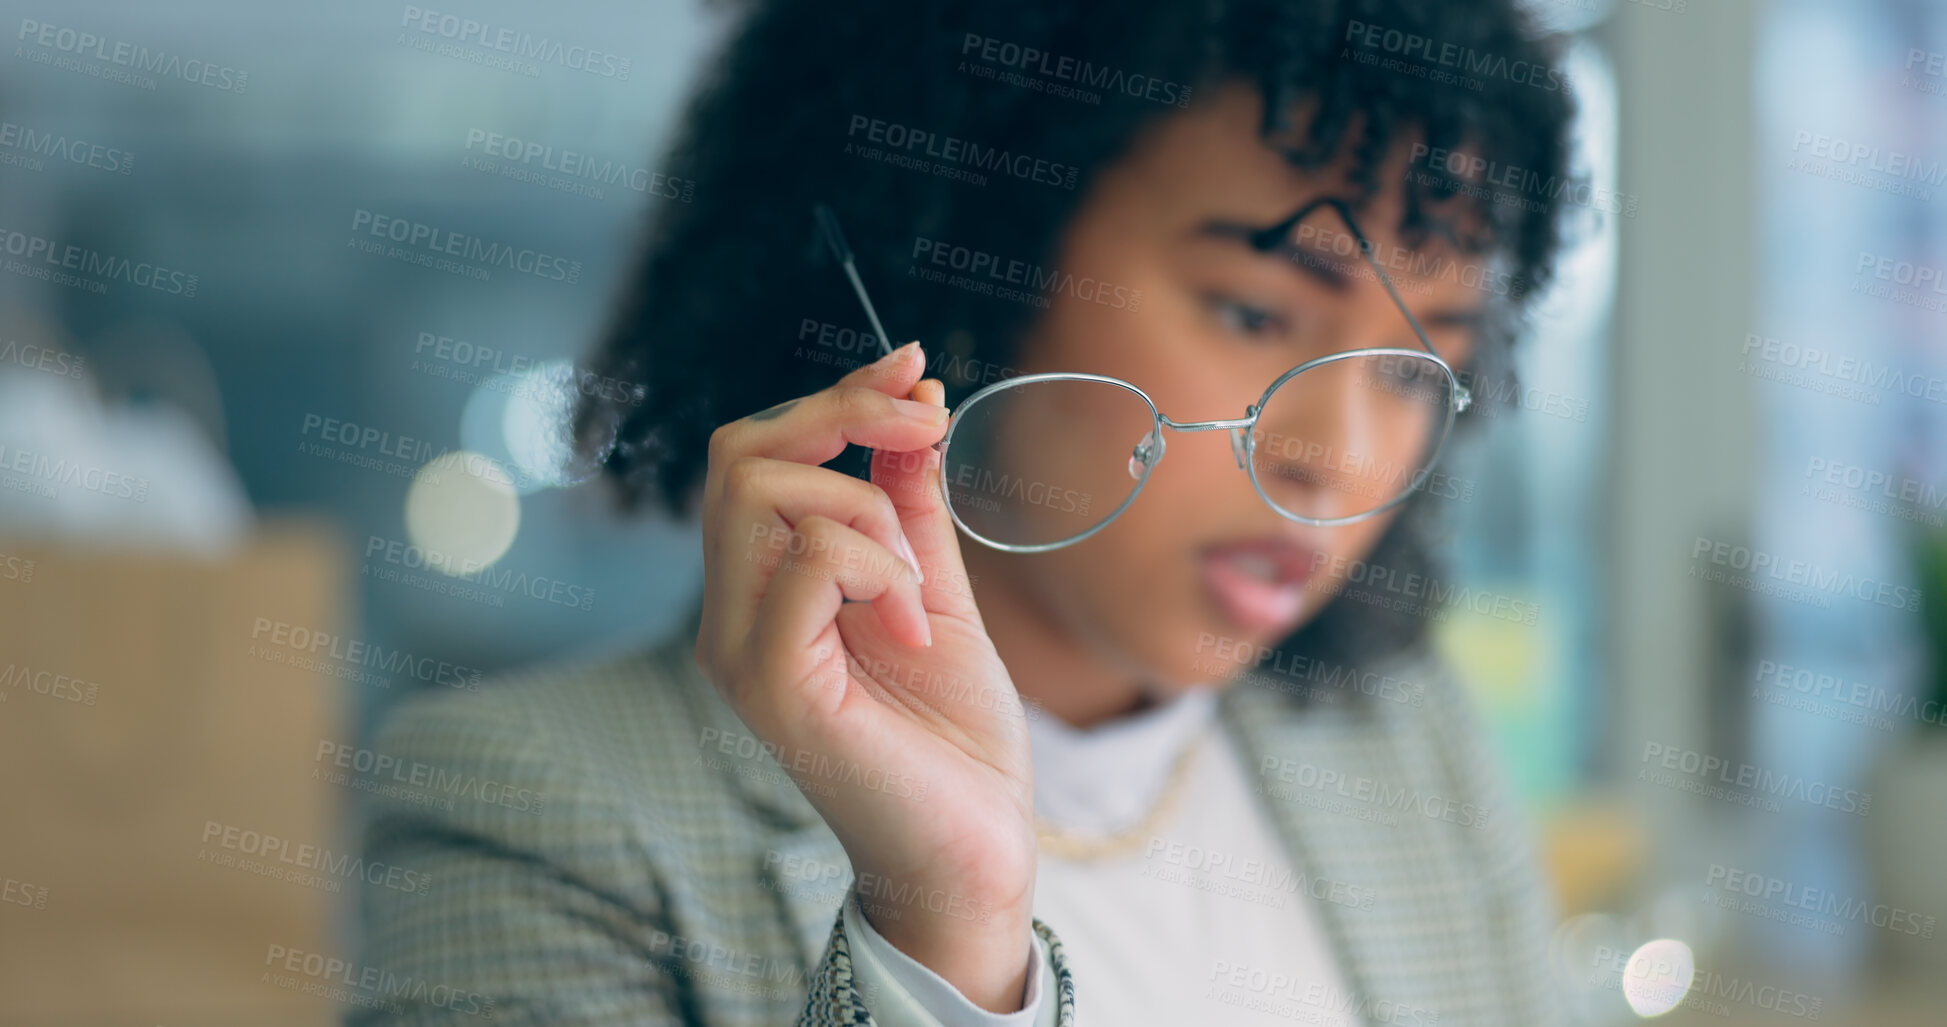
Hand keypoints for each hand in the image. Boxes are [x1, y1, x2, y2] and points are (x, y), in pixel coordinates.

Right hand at [694, 341, 1037, 1012]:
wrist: (975, 850)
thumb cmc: (955, 739)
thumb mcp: (938, 594)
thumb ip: (912, 508)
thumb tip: (913, 407)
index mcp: (763, 591)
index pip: (758, 456)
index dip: (834, 397)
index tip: (913, 367)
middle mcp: (731, 615)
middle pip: (742, 456)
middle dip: (844, 417)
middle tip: (928, 429)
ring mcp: (740, 651)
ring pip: (763, 494)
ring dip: (870, 512)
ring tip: (921, 588)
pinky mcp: (769, 686)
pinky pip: (807, 562)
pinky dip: (878, 567)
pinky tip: (914, 627)